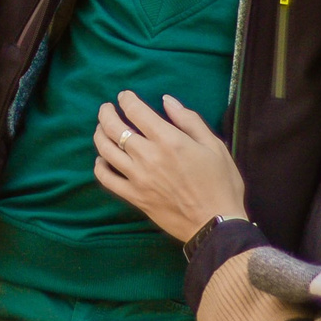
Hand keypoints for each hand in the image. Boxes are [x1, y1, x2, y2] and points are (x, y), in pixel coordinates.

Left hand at [92, 91, 246, 243]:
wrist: (215, 224)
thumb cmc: (220, 183)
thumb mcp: (213, 145)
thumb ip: (189, 120)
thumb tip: (167, 100)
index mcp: (169, 140)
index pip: (136, 112)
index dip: (126, 100)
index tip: (124, 96)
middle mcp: (148, 156)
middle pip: (114, 128)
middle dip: (106, 113)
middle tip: (106, 108)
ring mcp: (137, 178)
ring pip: (105, 151)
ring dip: (99, 135)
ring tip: (101, 129)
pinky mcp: (134, 197)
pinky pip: (107, 179)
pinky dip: (100, 166)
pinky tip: (102, 160)